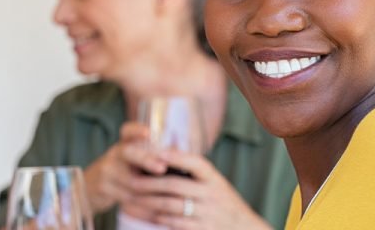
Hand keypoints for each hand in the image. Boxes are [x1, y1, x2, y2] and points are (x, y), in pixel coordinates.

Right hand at [82, 122, 167, 213]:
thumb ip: (152, 155)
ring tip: (166, 193)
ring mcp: (106, 170)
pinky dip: (142, 205)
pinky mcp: (103, 188)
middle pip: (128, 152)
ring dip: (148, 189)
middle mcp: (114, 153)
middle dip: (146, 160)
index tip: (148, 132)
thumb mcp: (133, 158)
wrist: (91, 186)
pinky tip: (155, 209)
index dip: (137, 130)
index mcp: (124, 143)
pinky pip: (125, 198)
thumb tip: (181, 156)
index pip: (128, 130)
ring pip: (129, 180)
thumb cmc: (122, 170)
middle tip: (162, 168)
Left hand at [124, 150, 271, 229]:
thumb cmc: (222, 201)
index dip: (175, 157)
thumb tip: (165, 155)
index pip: (194, 162)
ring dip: (149, 202)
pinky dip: (159, 219)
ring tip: (132, 199)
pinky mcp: (202, 229)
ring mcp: (207, 213)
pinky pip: (175, 224)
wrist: (243, 227)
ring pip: (171, 206)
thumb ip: (195, 173)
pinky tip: (147, 215)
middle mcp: (211, 194)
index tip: (155, 153)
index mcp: (214, 178)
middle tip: (131, 179)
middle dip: (150, 183)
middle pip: (175, 185)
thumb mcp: (215, 183)